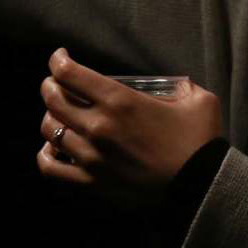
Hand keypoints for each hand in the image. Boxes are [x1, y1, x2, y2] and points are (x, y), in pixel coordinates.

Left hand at [36, 49, 222, 212]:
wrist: (200, 189)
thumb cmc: (200, 143)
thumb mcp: (199, 101)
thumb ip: (182, 87)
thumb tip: (175, 87)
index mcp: (120, 100)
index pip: (69, 73)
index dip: (58, 60)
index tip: (61, 58)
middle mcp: (98, 126)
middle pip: (52, 99)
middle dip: (50, 85)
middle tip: (57, 83)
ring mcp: (91, 156)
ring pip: (49, 130)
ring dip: (50, 117)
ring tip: (59, 115)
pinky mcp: (91, 182)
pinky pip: (51, 167)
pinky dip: (46, 154)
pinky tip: (54, 148)